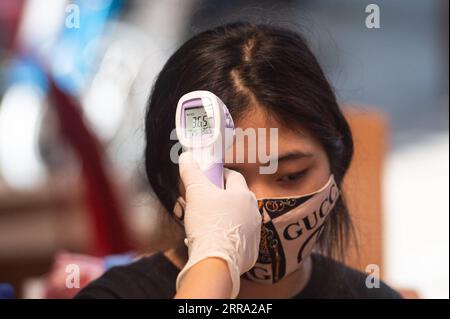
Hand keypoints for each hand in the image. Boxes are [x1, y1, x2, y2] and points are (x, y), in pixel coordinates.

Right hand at [175, 151, 261, 297]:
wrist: (215, 261)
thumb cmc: (208, 224)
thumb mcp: (196, 193)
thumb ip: (191, 172)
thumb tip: (186, 156)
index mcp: (243, 195)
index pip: (234, 176)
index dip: (220, 174)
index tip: (209, 177)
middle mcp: (253, 212)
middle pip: (238, 197)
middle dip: (224, 196)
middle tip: (206, 200)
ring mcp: (254, 232)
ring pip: (240, 218)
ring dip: (227, 216)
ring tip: (209, 222)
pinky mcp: (251, 251)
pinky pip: (240, 238)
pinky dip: (229, 236)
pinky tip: (215, 239)